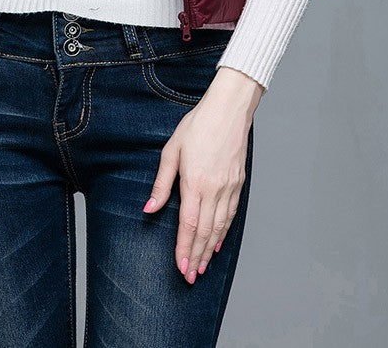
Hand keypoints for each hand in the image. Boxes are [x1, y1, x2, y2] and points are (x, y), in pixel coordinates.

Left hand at [142, 68, 260, 282]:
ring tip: (202, 266)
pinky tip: (216, 242)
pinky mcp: (238, 184)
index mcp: (195, 182)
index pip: (189, 225)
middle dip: (196, 257)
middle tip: (190, 277)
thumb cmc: (197, 126)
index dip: (184, 249)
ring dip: (209, 250)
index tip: (180, 267)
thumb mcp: (172, 150)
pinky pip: (230, 215)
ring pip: (219, 227)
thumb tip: (149, 208)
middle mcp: (214, 189)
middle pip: (205, 232)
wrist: (228, 110)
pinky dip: (223, 233)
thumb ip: (162, 182)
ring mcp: (228, 188)